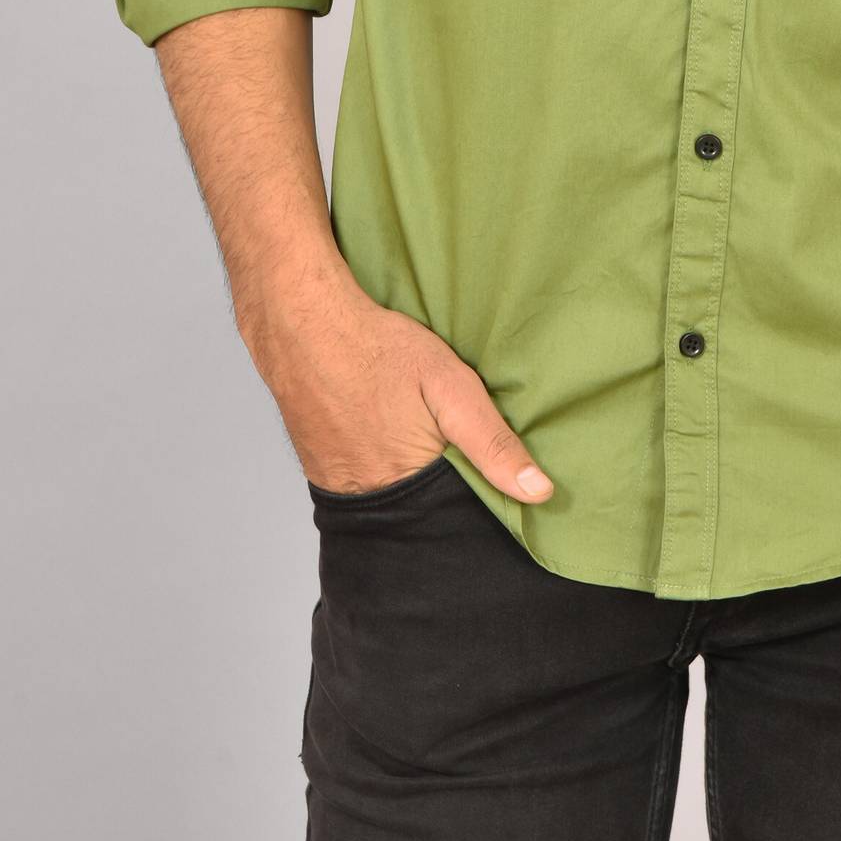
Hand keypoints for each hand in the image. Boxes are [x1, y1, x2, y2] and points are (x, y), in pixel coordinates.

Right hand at [245, 266, 553, 504]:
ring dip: (410, 477)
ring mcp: (336, 484)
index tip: (497, 487)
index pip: (454, 518)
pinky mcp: (318, 466)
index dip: (476, 501)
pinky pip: (359, 479)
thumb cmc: (379, 348)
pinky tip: (385, 430)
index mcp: (408, 487)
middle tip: (450, 449)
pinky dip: (378, 463)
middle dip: (442, 490)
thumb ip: (492, 441)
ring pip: (390, 496)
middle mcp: (368, 500)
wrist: (301, 323)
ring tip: (417, 437)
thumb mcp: (450, 385)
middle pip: (420, 512)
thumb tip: (538, 493)